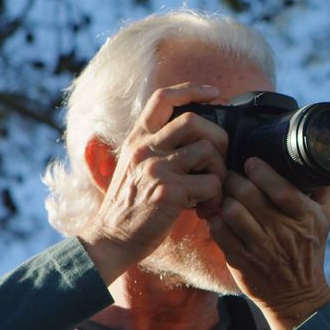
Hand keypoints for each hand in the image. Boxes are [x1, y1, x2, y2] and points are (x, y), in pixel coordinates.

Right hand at [79, 83, 228, 283]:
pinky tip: (203, 209)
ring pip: (207, 150)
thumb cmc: (130, 207)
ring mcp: (156, 168)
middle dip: (217, 137)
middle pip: (194, 120)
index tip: (215, 93)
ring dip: (219, 171)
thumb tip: (197, 137)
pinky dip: (215, 197)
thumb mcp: (136, 167)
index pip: (163, 98)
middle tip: (218, 160)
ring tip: (209, 191)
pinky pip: (211, 183)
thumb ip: (159, 148)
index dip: (192, 89)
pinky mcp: (168, 192)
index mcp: (137, 139)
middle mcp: (145, 148)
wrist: (110, 240)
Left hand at [209, 157, 329, 329]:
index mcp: (305, 218)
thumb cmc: (310, 250)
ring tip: (225, 195)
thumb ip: (325, 187)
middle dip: (235, 179)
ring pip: (231, 211)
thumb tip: (321, 157)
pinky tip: (220, 216)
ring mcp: (260, 248)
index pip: (281, 189)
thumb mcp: (325, 219)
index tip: (251, 162)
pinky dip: (216, 220)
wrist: (297, 295)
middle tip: (232, 175)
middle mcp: (283, 232)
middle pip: (249, 195)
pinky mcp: (241, 261)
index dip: (262, 172)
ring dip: (224, 198)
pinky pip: (219, 232)